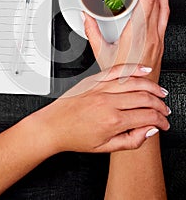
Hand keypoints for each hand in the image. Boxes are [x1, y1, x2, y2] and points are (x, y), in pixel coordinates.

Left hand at [34, 64, 169, 153]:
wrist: (53, 125)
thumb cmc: (75, 137)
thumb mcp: (105, 148)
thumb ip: (131, 141)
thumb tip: (149, 130)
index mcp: (113, 121)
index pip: (148, 117)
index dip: (161, 121)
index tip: (164, 123)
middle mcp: (109, 102)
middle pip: (145, 98)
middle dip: (160, 105)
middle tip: (164, 110)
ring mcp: (101, 88)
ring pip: (135, 82)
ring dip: (152, 87)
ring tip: (160, 93)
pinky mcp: (95, 80)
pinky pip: (118, 70)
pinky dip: (134, 69)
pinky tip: (144, 70)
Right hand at [84, 0, 169, 80]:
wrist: (139, 90)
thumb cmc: (123, 77)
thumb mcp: (102, 53)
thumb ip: (92, 31)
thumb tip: (86, 17)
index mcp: (137, 34)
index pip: (147, 0)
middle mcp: (151, 35)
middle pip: (157, 1)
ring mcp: (158, 38)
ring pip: (165, 9)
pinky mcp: (160, 42)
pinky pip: (165, 18)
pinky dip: (163, 4)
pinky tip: (159, 2)